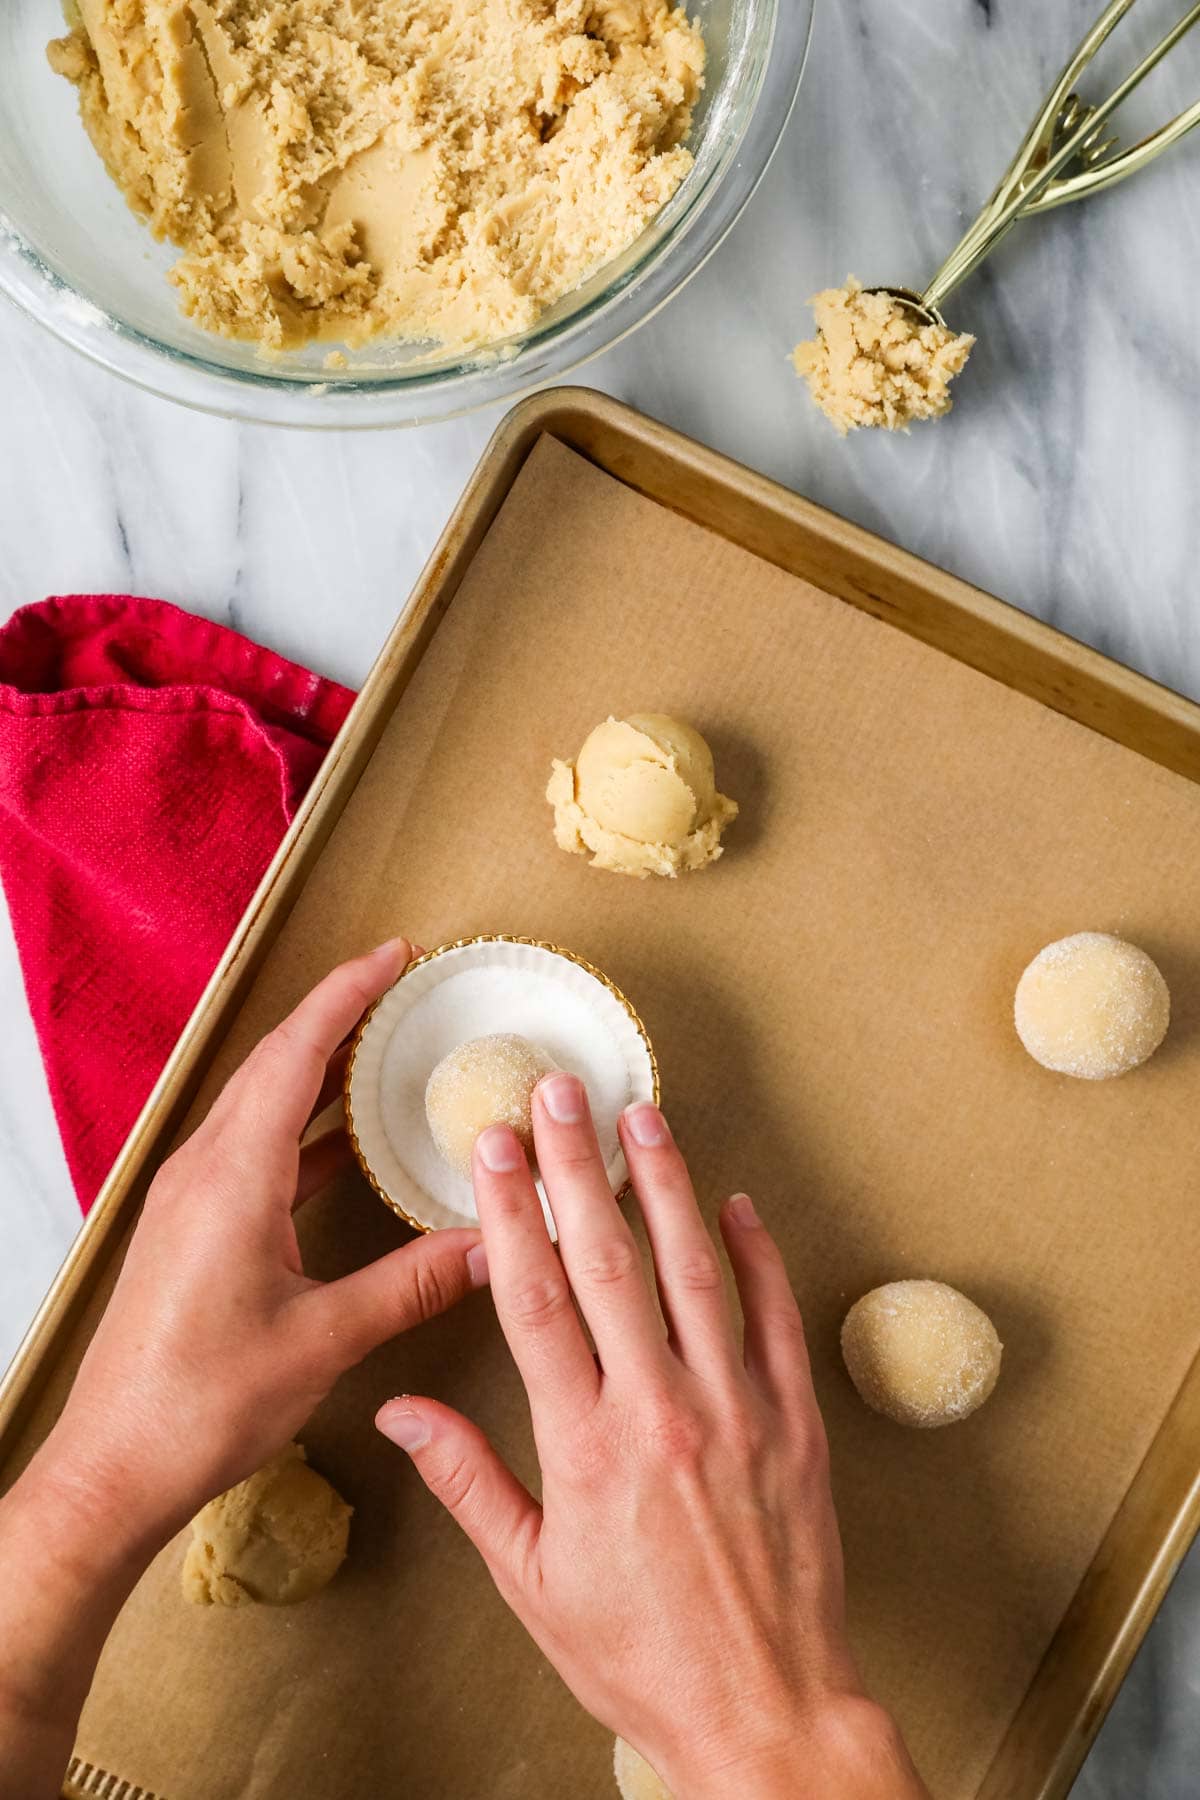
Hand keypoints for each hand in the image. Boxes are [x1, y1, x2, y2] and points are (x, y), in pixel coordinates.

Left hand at [0, 939, 487, 1798]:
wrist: (115, 1466)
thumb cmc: (203, 1404)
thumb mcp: (325, 1339)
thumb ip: (413, 1284)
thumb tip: (494, 1246)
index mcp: (233, 1177)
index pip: (294, 1054)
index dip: (346, 996)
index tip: (395, 957)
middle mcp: (204, 1171)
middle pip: (273, 1064)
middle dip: (337, 1017)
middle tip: (402, 992)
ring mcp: (190, 1198)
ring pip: (259, 1104)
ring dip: (316, 1070)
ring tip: (382, 1053)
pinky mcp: (190, 1229)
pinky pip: (251, 1148)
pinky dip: (300, 1127)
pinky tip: (341, 1146)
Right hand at [377, 1078, 927, 1798]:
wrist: (764, 1710)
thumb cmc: (638, 1654)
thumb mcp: (530, 1580)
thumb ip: (468, 1480)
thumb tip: (401, 1411)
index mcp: (585, 1446)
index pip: (535, 1300)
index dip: (512, 1213)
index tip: (494, 1147)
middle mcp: (661, 1410)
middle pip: (611, 1262)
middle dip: (579, 1167)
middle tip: (562, 1093)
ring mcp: (737, 1409)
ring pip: (697, 1270)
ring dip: (667, 1184)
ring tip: (644, 1115)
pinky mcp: (796, 1422)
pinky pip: (778, 1319)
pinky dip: (758, 1256)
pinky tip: (738, 1204)